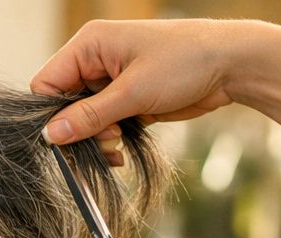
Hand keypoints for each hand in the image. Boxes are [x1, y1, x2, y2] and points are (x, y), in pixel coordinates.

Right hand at [32, 19, 245, 144]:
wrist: (232, 66)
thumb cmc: (185, 62)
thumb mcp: (133, 92)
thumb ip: (89, 115)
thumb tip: (51, 135)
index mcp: (90, 44)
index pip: (47, 83)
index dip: (50, 114)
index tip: (66, 137)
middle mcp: (96, 60)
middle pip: (64, 104)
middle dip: (80, 129)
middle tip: (105, 140)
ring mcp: (112, 79)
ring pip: (84, 118)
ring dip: (97, 138)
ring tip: (118, 144)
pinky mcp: (127, 97)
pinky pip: (104, 124)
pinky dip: (110, 140)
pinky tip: (122, 149)